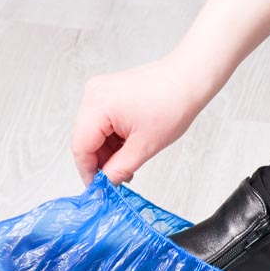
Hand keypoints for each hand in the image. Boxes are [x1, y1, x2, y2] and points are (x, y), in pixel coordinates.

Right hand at [71, 55, 211, 184]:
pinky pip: (102, 122)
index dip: (88, 172)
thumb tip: (104, 185)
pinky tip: (128, 148)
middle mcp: (93, 94)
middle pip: (85, 140)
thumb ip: (119, 169)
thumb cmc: (172, 105)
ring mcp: (100, 92)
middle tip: (116, 179)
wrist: (188, 80)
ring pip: (94, 133)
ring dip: (108, 152)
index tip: (97, 190)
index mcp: (98, 105)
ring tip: (128, 164)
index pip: (80, 147)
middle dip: (100, 162)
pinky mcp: (109, 93)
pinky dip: (113, 139)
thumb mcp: (144, 147)